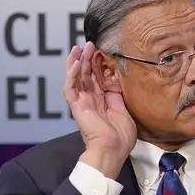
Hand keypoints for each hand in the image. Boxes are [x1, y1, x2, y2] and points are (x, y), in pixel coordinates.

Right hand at [63, 42, 136, 178]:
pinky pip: (70, 88)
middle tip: (90, 45)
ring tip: (79, 48)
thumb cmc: (121, 137)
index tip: (102, 53)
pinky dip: (70, 75)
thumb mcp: (124, 110)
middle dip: (86, 59)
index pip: (98, 79)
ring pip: (75, 78)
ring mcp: (82, 103)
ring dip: (76, 62)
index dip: (98, 66)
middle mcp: (91, 101)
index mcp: (102, 103)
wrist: (113, 149)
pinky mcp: (76, 106)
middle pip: (85, 76)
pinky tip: (74, 62)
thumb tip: (116, 79)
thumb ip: (118, 95)